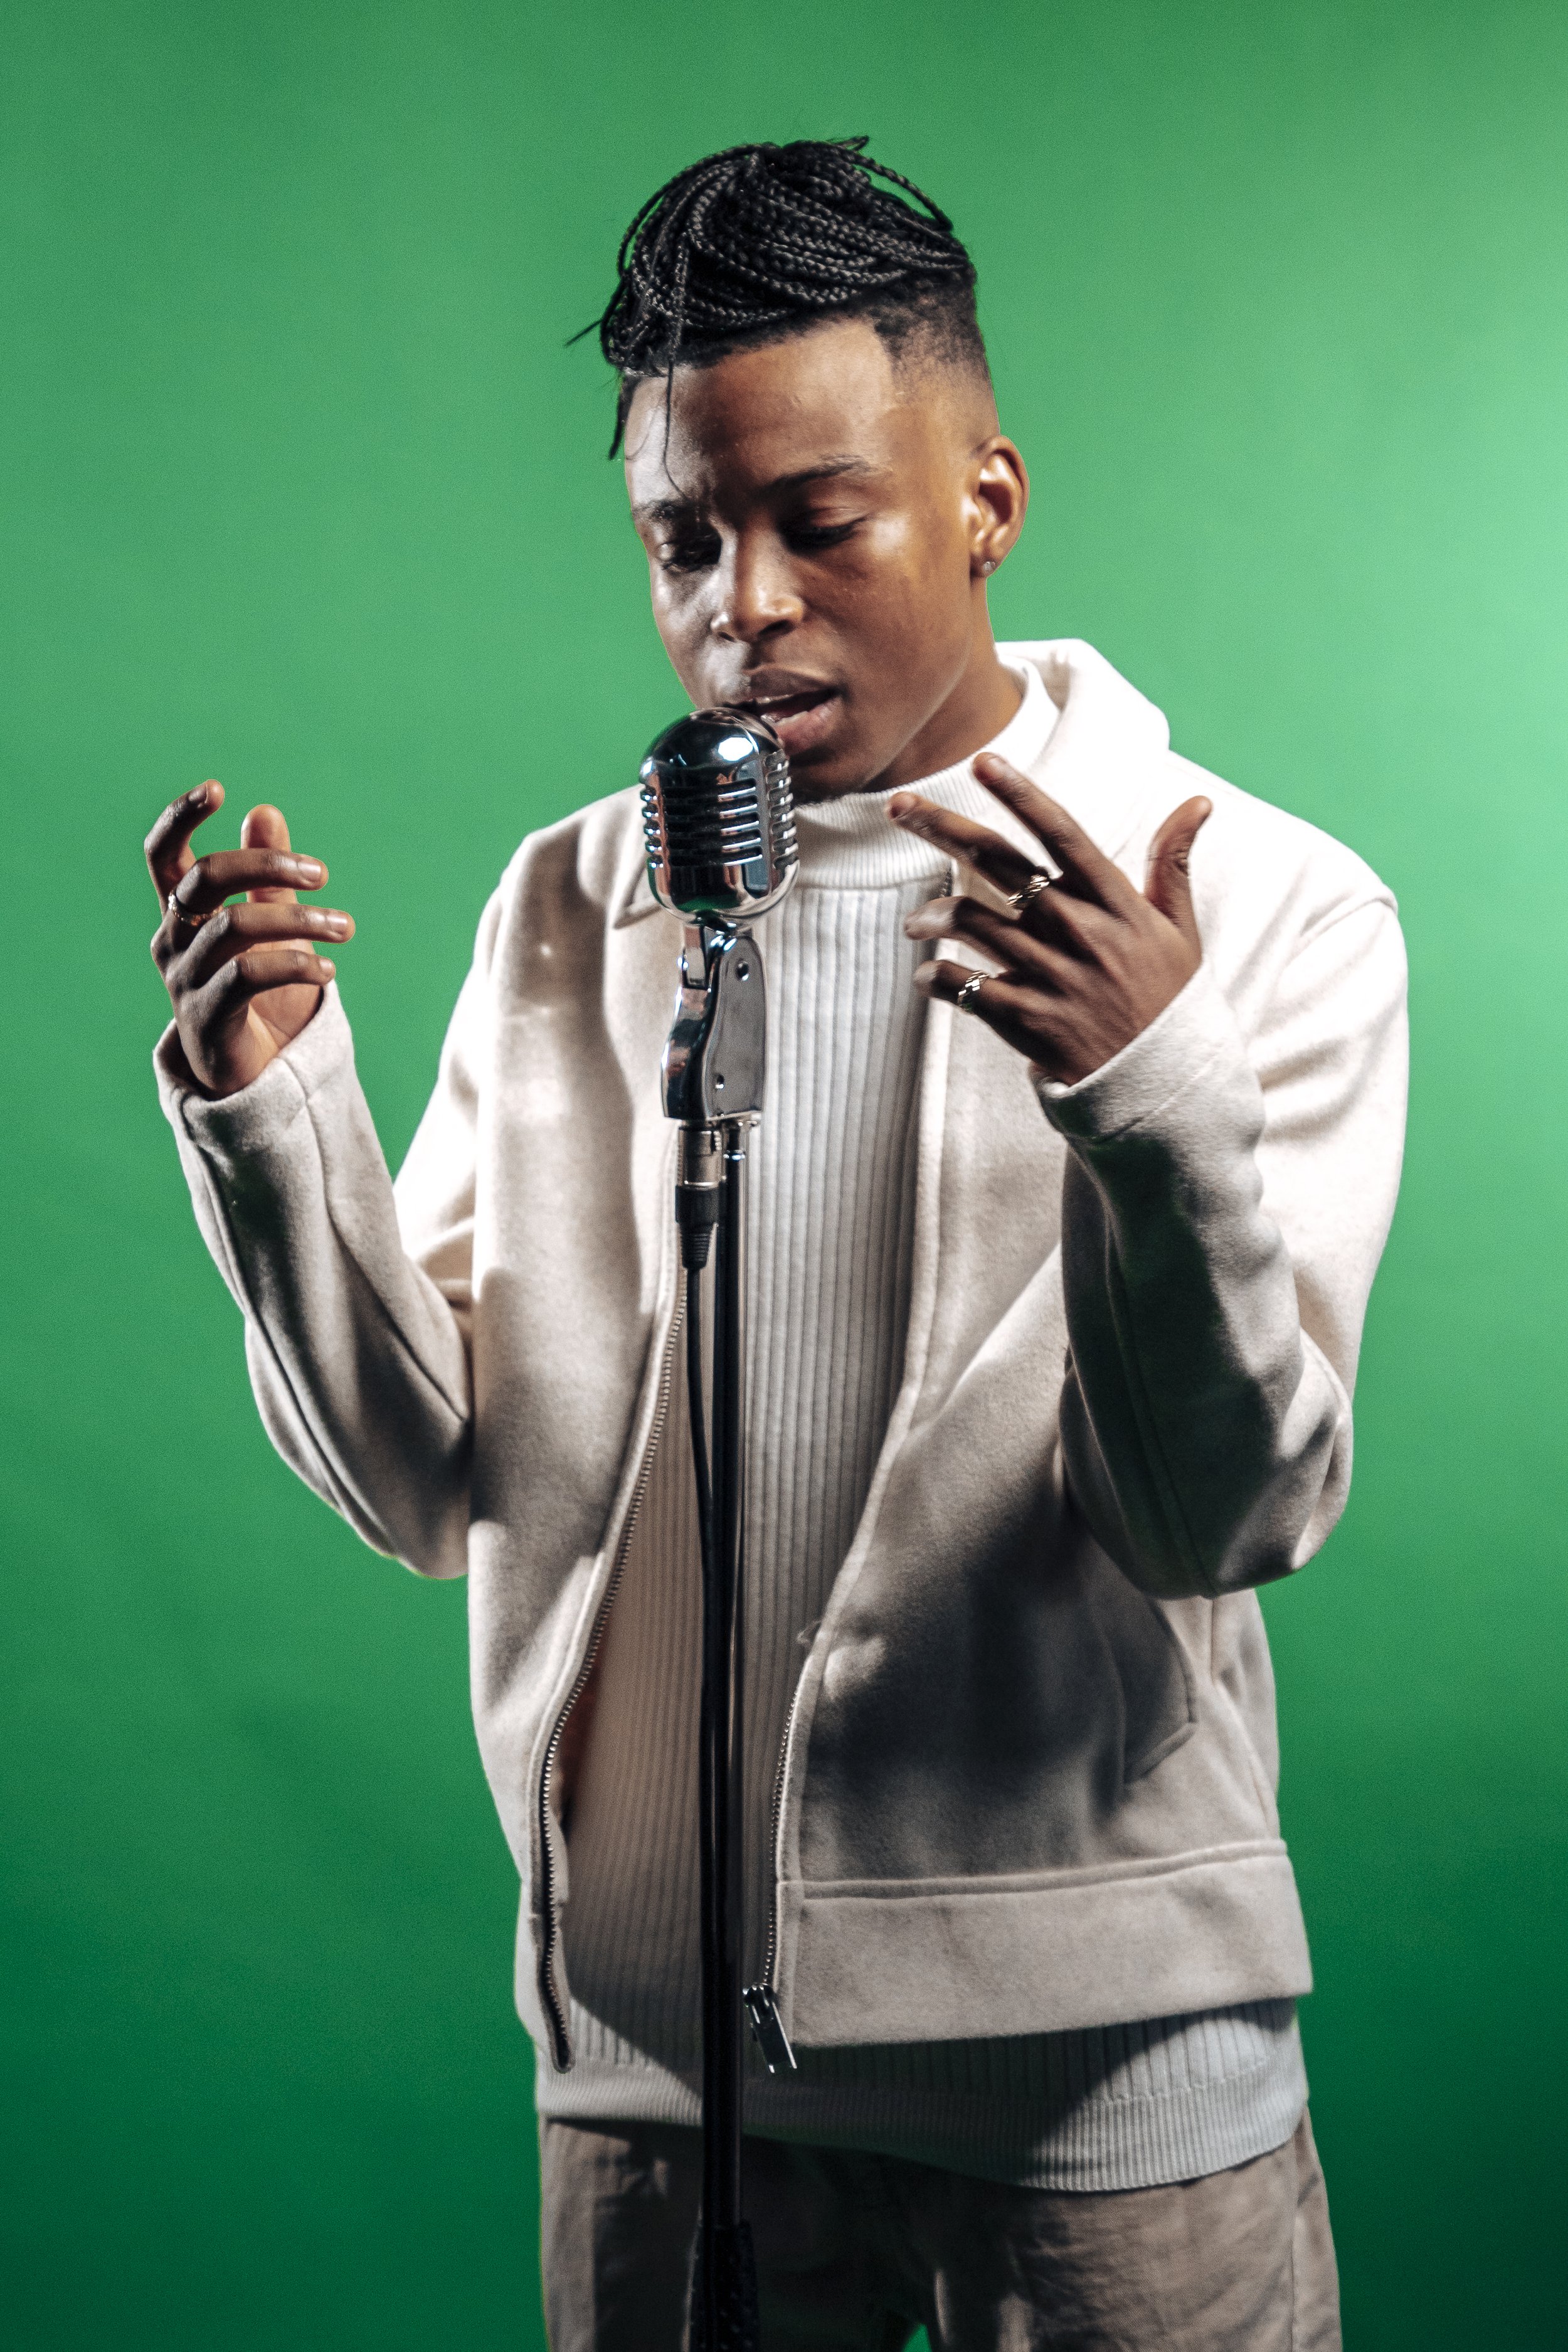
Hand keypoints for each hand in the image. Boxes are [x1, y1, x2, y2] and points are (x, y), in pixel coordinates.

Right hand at [145, 781, 352, 1097]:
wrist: (253, 1074)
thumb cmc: (260, 992)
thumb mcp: (267, 924)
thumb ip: (263, 874)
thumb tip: (264, 811)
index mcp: (182, 913)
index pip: (163, 855)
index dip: (180, 817)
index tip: (219, 788)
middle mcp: (173, 940)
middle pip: (204, 879)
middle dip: (267, 866)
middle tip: (323, 874)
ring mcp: (184, 980)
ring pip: (235, 926)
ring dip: (300, 921)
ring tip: (346, 929)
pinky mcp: (206, 1017)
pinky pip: (247, 975)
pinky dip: (294, 965)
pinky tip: (329, 970)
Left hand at [890, 754, 1210, 1087]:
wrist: (1165, 1087)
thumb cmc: (1168, 1002)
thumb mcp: (1180, 930)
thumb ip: (1174, 863)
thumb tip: (1197, 802)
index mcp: (1116, 904)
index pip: (1062, 834)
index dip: (1021, 794)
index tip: (983, 761)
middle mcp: (1080, 933)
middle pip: (1001, 865)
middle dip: (943, 827)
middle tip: (898, 806)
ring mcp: (1052, 977)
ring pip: (973, 923)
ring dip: (931, 915)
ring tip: (916, 922)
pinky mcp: (1027, 1021)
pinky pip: (964, 987)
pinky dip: (936, 978)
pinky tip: (927, 975)